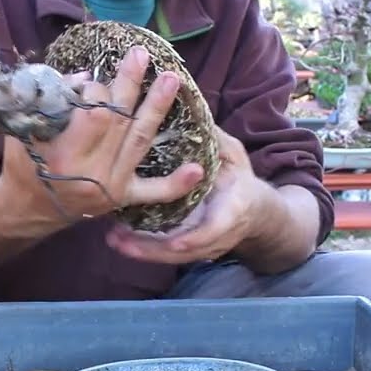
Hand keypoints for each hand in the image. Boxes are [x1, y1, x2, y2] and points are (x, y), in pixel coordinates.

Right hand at [0, 46, 204, 224]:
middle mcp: (91, 172)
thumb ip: (54, 100)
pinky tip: (198, 169)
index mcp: (64, 153)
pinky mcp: (122, 198)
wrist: (27, 207)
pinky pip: (153, 191)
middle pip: (120, 120)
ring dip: (157, 108)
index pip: (95, 112)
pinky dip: (176, 183)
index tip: (91, 83)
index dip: (97, 91)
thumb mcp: (25, 128)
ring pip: (140, 141)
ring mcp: (110, 186)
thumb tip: (89, 78)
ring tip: (171, 79)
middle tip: (142, 55)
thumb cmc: (23, 161)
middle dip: (130, 85)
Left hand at [105, 127, 272, 263]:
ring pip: (173, 257)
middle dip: (154, 250)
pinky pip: (167, 254)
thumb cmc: (240, 178)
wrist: (257, 212)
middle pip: (186, 251)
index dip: (196, 238)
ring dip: (142, 252)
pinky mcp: (192, 249)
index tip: (175, 243)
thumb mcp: (235, 156)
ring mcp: (205, 246)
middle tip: (122, 241)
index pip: (217, 228)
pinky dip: (144, 250)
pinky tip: (118, 241)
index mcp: (233, 208)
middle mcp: (219, 234)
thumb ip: (216, 141)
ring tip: (113, 241)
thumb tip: (191, 113)